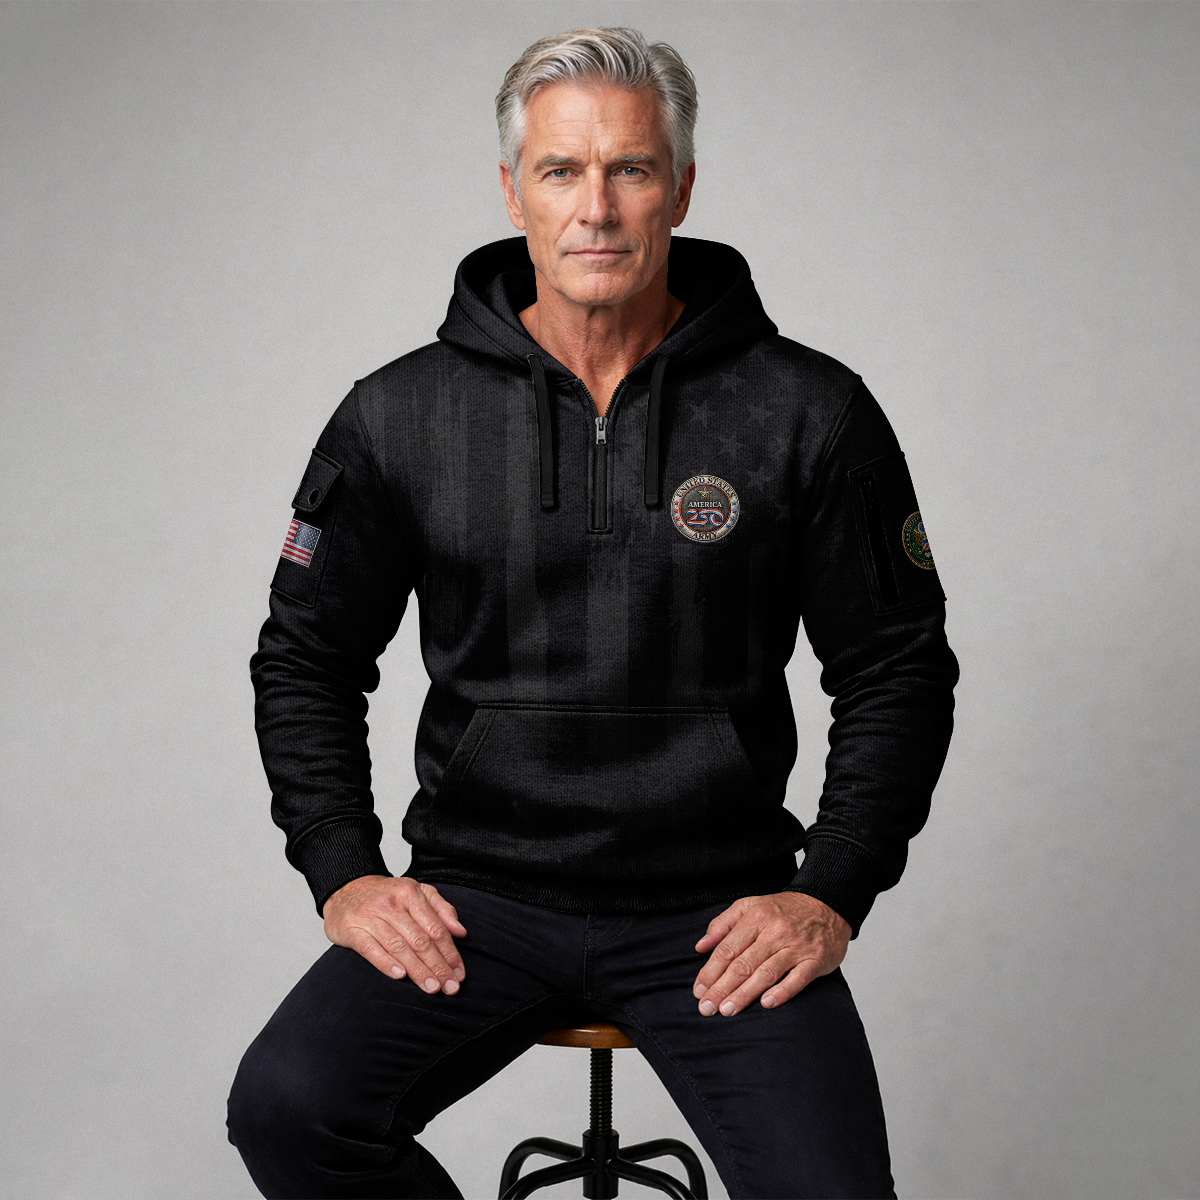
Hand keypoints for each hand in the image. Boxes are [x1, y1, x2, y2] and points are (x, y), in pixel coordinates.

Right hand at [323, 875, 467, 993]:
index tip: (459, 973)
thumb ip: (442, 910)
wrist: (346, 889)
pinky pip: (370, 949)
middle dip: (438, 966)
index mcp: (411, 894)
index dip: (450, 953)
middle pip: (420, 940)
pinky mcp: (351, 929)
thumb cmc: (387, 895)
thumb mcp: (417, 892)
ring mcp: (369, 916)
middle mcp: (391, 904)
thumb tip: (460, 932)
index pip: (436, 928)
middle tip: (450, 987)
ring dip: (417, 970)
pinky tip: (399, 975)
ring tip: (432, 987)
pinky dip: (385, 963)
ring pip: (398, 947)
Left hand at [692, 891, 849, 1015]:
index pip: (728, 948)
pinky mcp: (815, 960)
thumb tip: (701, 946)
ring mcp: (796, 946)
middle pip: (743, 963)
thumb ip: (723, 924)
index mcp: (756, 917)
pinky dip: (782, 992)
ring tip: (727, 1010)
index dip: (711, 971)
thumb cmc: (785, 909)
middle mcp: (775, 931)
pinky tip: (766, 1004)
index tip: (698, 990)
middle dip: (722, 988)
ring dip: (745, 994)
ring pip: (766, 973)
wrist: (828, 904)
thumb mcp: (750, 905)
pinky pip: (797, 979)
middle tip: (707, 1008)